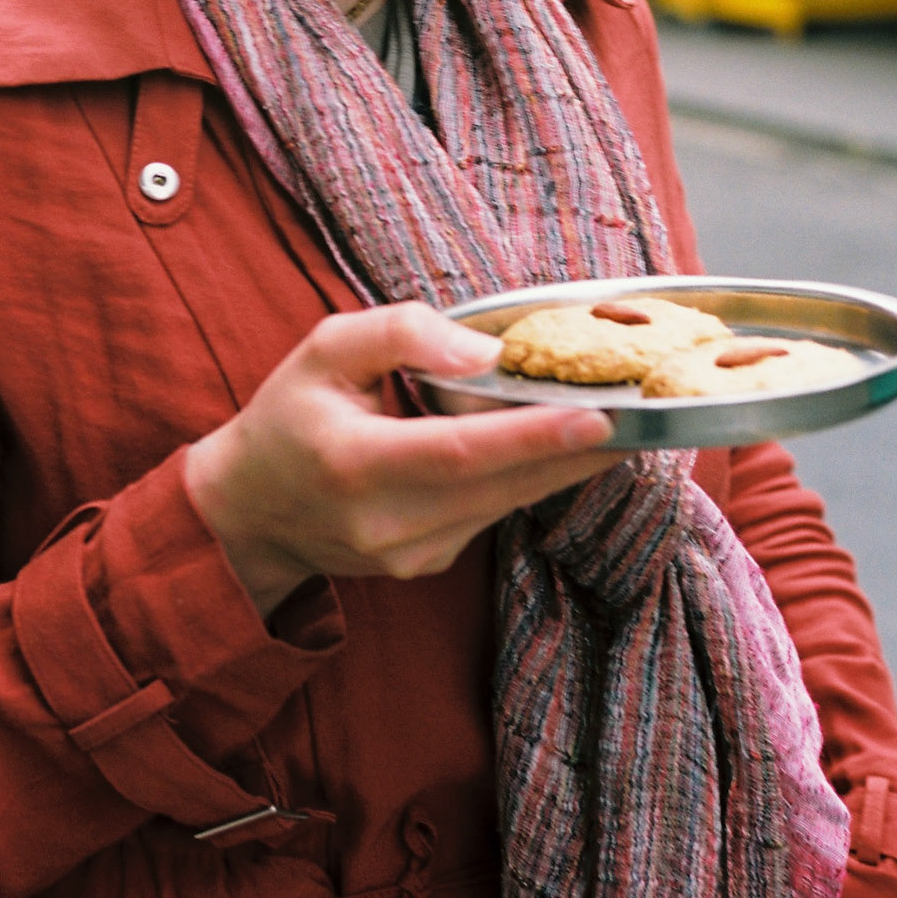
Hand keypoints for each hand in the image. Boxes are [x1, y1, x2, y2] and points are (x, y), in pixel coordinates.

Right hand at [185, 302, 622, 614]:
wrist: (248, 512)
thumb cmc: (288, 417)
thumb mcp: (324, 348)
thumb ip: (400, 334)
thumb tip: (485, 352)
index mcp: (356, 463)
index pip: (462, 452)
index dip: (535, 435)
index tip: (600, 417)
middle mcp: (388, 522)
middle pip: (504, 484)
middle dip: (581, 449)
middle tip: (648, 413)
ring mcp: (410, 553)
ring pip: (508, 503)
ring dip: (568, 465)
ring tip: (626, 425)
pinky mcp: (426, 563)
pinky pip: (492, 513)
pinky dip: (531, 478)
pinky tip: (564, 445)